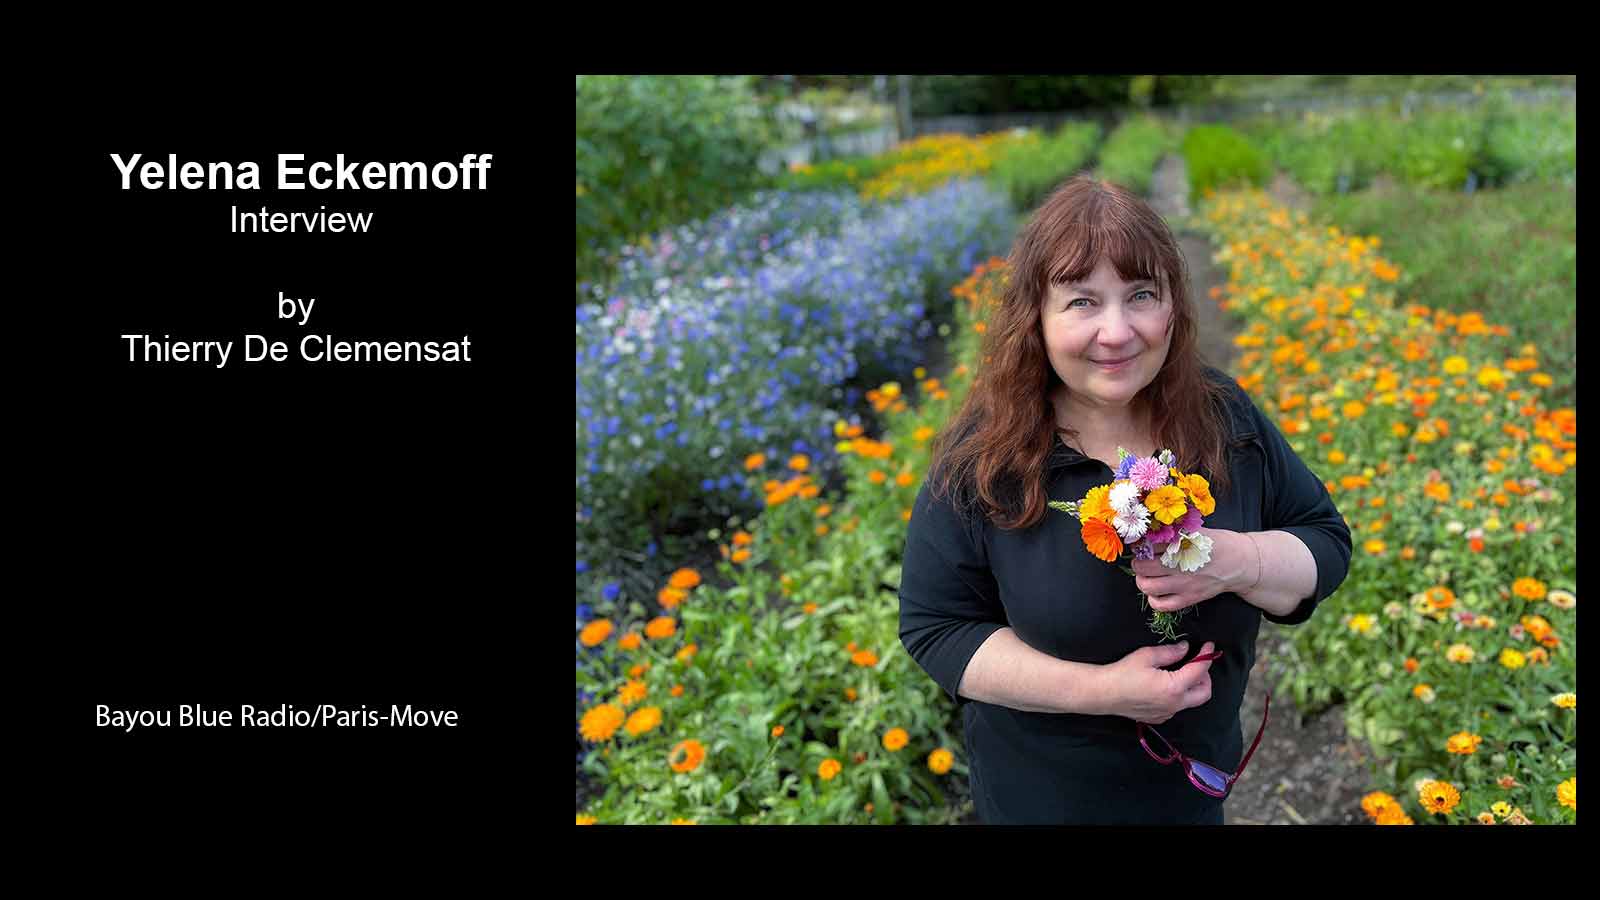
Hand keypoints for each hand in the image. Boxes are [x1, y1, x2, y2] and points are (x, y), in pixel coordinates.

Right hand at [1098, 641, 1216, 723]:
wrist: (1103, 693)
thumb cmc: (1123, 673)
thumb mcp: (1146, 656)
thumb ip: (1170, 652)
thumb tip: (1185, 648)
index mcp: (1174, 687)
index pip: (1200, 671)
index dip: (1206, 656)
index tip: (1209, 647)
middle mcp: (1175, 704)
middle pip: (1205, 692)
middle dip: (1206, 676)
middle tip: (1196, 663)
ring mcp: (1167, 713)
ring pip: (1192, 701)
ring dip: (1192, 686)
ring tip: (1181, 672)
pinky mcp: (1159, 718)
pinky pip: (1178, 707)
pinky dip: (1179, 695)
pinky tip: (1166, 685)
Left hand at [1132, 527, 1255, 612]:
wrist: (1240, 562)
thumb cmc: (1217, 544)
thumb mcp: (1196, 530)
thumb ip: (1172, 532)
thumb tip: (1147, 533)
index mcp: (1181, 544)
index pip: (1147, 544)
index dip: (1139, 544)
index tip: (1140, 544)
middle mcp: (1181, 564)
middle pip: (1142, 566)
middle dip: (1137, 562)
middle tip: (1141, 559)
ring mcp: (1185, 584)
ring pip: (1147, 586)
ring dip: (1142, 580)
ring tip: (1146, 575)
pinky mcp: (1190, 598)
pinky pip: (1161, 605)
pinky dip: (1153, 599)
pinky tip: (1157, 591)